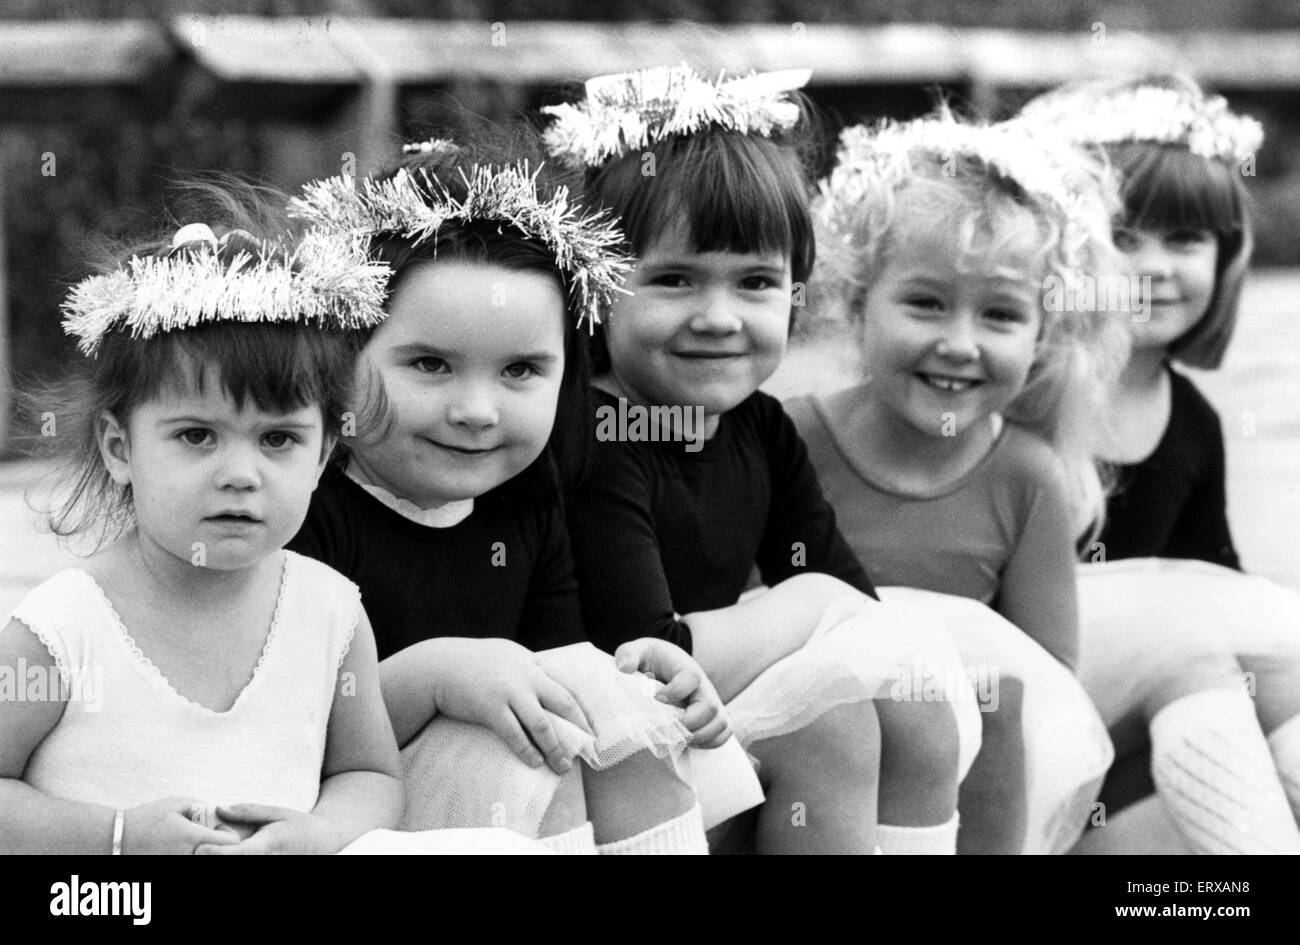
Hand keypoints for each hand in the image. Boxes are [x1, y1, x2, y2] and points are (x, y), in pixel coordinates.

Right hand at [121, 797, 242, 854]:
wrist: (116, 840)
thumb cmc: (146, 819)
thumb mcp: (176, 803)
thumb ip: (199, 806)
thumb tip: (212, 811)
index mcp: (194, 838)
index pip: (231, 843)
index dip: (229, 835)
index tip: (218, 829)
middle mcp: (190, 856)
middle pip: (219, 855)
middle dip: (217, 846)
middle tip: (205, 837)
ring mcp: (179, 864)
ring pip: (204, 859)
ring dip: (203, 852)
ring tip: (189, 843)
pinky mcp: (170, 868)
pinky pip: (189, 861)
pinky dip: (190, 855)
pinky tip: (178, 850)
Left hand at [194, 804, 342, 854]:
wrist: (326, 845)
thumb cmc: (300, 827)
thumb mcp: (277, 812)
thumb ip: (247, 812)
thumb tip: (219, 808)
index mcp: (264, 848)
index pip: (233, 855)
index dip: (213, 852)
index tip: (201, 847)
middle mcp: (264, 863)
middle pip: (228, 863)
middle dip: (214, 856)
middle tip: (208, 847)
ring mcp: (267, 868)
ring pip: (233, 865)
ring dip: (223, 857)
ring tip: (223, 849)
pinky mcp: (266, 872)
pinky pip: (243, 864)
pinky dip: (235, 858)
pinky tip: (235, 852)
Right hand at [431, 638, 592, 773]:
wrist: (438, 665)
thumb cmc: (472, 662)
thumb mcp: (506, 655)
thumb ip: (527, 668)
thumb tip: (547, 682)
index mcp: (532, 663)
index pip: (566, 686)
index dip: (583, 709)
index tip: (594, 728)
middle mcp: (525, 675)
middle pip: (563, 703)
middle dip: (579, 728)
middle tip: (589, 748)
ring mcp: (508, 691)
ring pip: (541, 723)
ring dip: (555, 748)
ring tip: (563, 766)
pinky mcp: (489, 707)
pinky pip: (513, 733)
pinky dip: (527, 750)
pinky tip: (535, 762)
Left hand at [615, 639, 730, 748]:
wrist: (667, 665)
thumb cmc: (651, 660)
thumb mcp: (637, 651)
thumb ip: (628, 654)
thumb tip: (625, 668)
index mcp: (685, 667)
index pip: (691, 678)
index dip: (675, 692)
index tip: (656, 698)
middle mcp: (703, 685)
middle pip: (710, 707)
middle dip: (688, 723)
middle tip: (667, 726)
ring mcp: (712, 701)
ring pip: (721, 723)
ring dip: (699, 737)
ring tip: (677, 737)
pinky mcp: (715, 716)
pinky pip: (723, 733)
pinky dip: (709, 742)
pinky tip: (688, 741)